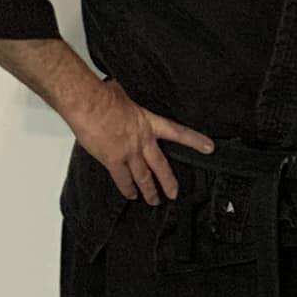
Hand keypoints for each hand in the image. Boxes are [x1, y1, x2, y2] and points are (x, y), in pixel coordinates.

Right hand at [71, 80, 213, 205]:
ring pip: (143, 176)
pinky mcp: (113, 160)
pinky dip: (127, 189)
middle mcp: (142, 140)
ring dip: (149, 190)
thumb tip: (124, 95)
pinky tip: (131, 195)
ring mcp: (129, 152)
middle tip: (175, 193)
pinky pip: (123, 179)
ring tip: (154, 201)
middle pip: (161, 165)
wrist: (88, 103)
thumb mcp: (126, 95)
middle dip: (169, 181)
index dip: (194, 140)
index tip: (209, 147)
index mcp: (148, 122)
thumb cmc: (103, 95)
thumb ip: (131, 103)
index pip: (178, 132)